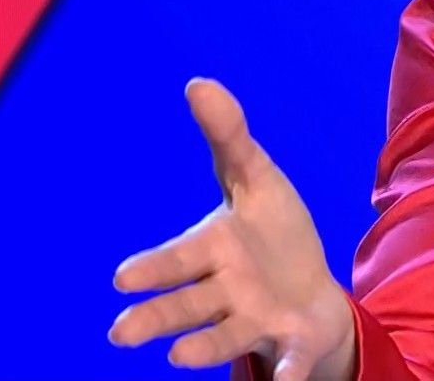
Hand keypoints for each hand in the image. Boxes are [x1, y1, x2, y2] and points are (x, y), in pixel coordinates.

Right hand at [109, 78, 358, 380]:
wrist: (312, 289)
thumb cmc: (271, 234)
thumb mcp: (256, 180)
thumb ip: (228, 137)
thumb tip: (197, 82)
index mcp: (211, 251)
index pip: (177, 259)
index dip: (153, 269)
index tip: (122, 278)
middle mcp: (223, 292)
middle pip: (187, 304)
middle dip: (156, 318)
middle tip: (121, 333)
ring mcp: (255, 319)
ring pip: (225, 335)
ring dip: (203, 346)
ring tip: (179, 357)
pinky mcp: (290, 341)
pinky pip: (287, 358)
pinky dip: (284, 369)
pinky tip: (283, 379)